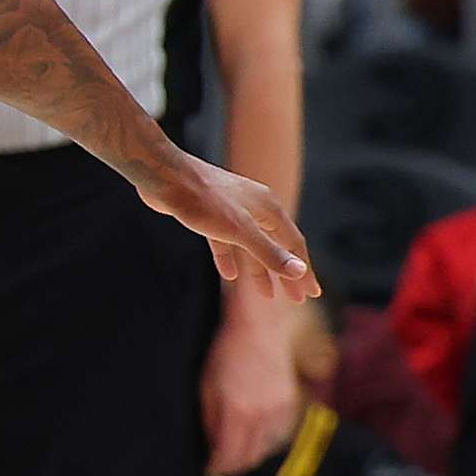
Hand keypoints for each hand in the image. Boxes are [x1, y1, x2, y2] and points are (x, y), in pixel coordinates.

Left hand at [137, 155, 319, 300]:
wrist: (163, 176)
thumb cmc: (202, 199)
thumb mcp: (239, 230)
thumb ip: (268, 252)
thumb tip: (299, 271)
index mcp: (268, 208)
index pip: (293, 244)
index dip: (303, 270)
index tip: (311, 293)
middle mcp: (254, 206)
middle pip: (275, 245)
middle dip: (285, 273)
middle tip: (295, 300)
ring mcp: (230, 209)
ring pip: (250, 245)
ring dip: (258, 270)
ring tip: (266, 295)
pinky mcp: (208, 214)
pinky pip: (225, 241)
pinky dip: (229, 257)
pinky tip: (228, 275)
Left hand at [201, 305, 300, 475]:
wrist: (260, 332)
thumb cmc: (228, 354)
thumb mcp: (207, 386)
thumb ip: (211, 420)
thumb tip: (213, 447)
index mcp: (238, 411)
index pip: (230, 456)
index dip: (218, 468)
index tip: (210, 470)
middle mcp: (262, 416)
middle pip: (250, 457)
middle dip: (234, 464)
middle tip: (221, 462)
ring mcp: (280, 413)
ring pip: (266, 449)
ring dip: (251, 454)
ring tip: (237, 448)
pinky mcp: (292, 407)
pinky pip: (279, 435)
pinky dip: (267, 441)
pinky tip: (256, 434)